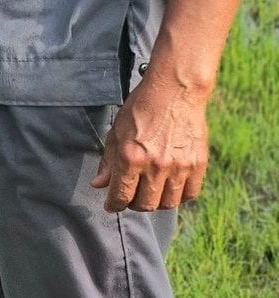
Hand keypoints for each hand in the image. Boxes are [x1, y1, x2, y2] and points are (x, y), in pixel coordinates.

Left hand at [90, 74, 210, 211]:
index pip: (121, 196)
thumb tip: (99, 185)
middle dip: (134, 204)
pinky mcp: (198, 164)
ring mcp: (180, 166)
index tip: (112, 205)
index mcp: (131, 158)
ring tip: (151, 192)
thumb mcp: (116, 132)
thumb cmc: (141, 110)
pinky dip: (180, 196)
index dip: (114, 204)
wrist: (174, 92)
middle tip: (131, 196)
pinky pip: (190, 194)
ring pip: (168, 203)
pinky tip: (171, 187)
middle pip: (145, 204)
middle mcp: (156, 166)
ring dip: (157, 202)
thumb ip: (108, 161)